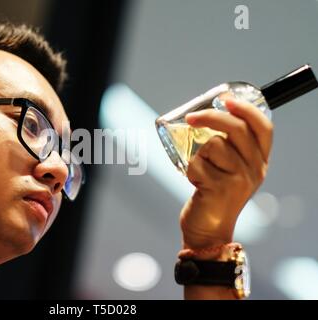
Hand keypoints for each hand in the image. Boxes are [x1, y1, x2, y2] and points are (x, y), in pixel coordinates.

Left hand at [179, 97, 272, 249]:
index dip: (247, 110)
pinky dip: (190, 170)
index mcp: (259, 162)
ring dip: (198, 155)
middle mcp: (255, 170)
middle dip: (211, 117)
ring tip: (201, 172)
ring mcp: (238, 180)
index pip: (264, 129)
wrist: (208, 230)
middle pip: (237, 129)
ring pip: (213, 145)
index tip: (226, 99)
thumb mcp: (231, 170)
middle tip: (191, 117)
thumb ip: (229, 147)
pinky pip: (197, 163)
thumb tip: (207, 116)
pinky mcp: (219, 189)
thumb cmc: (214, 194)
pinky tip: (196, 184)